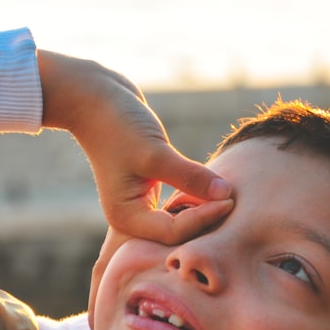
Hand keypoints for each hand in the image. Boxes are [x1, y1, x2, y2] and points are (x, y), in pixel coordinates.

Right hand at [38, 50, 233, 244]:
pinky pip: (179, 200)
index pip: (173, 233)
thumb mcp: (154, 152)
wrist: (94, 96)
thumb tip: (226, 195)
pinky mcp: (150, 184)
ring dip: (204, 208)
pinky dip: (196, 196)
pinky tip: (215, 186)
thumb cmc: (117, 124)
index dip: (204, 219)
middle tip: (235, 201)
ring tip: (229, 195)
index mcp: (126, 217)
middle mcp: (132, 215)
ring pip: (180, 218)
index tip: (230, 199)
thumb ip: (190, 176)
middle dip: (205, 220)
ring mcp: (141, 200)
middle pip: (177, 232)